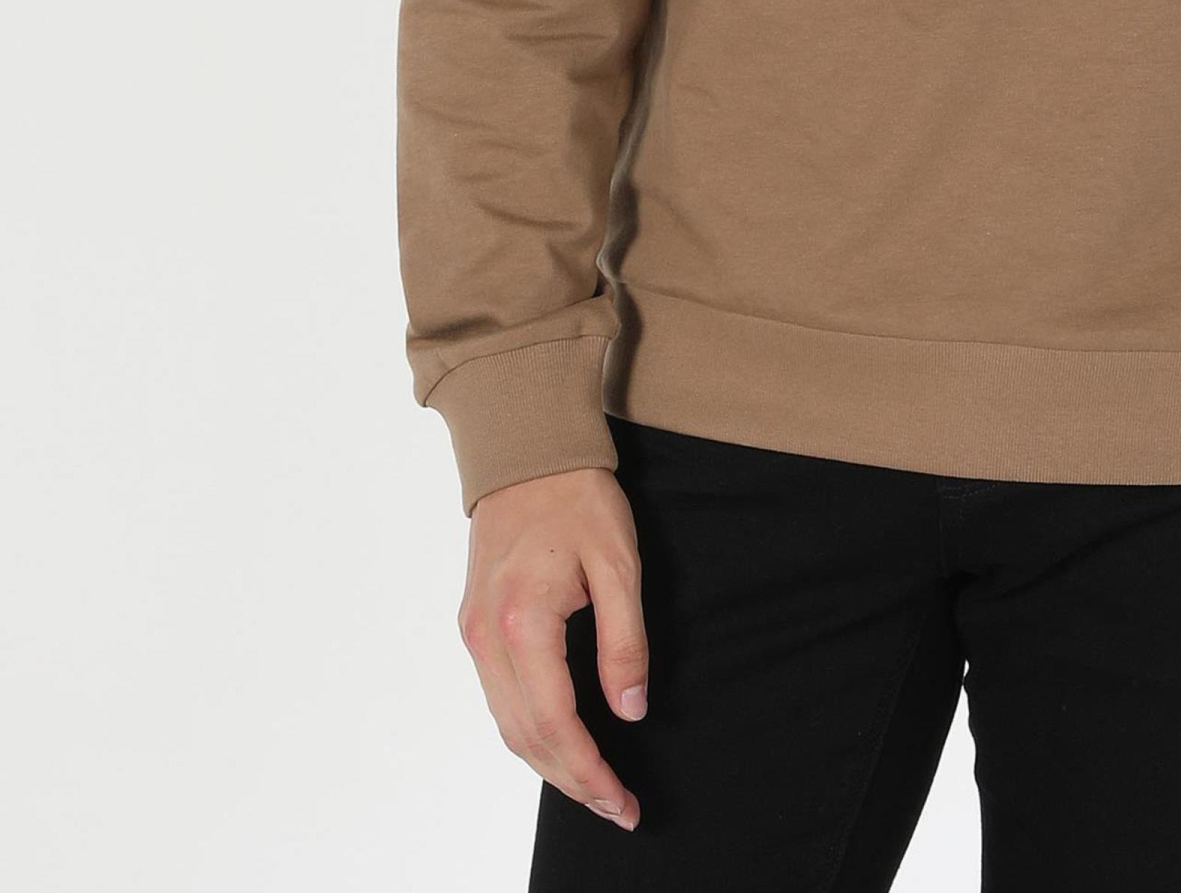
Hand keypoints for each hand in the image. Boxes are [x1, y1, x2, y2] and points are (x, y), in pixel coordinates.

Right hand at [457, 465, 650, 830]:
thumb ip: (624, 638)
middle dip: (572, 781)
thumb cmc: (577, 498)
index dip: (589, 772)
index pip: (555, 724)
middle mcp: (488, 637)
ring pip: (507, 725)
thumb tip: (629, 709)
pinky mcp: (474, 626)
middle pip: (525, 737)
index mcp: (523, 621)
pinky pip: (499, 699)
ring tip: (595, 786)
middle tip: (618, 807)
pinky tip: (561, 742)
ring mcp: (474, 633)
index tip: (623, 801)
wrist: (526, 451)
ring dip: (549, 764)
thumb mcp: (619, 562)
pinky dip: (529, 732)